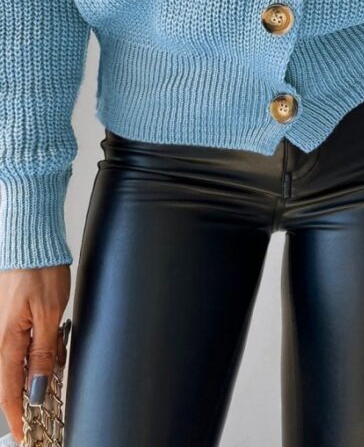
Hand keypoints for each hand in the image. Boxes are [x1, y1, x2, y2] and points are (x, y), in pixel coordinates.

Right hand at [0, 265, 69, 443]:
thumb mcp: (49, 313)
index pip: (8, 390)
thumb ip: (43, 352)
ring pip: (20, 361)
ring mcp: (5, 326)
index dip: (18, 415)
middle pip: (13, 377)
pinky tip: (52, 344)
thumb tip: (38, 389)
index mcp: (6, 340)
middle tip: (47, 398)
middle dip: (30, 392)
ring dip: (36, 369)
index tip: (26, 434)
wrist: (32, 240)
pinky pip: (22, 344)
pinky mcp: (12, 317)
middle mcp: (1, 336)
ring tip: (54, 362)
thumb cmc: (40, 269)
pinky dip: (37, 351)